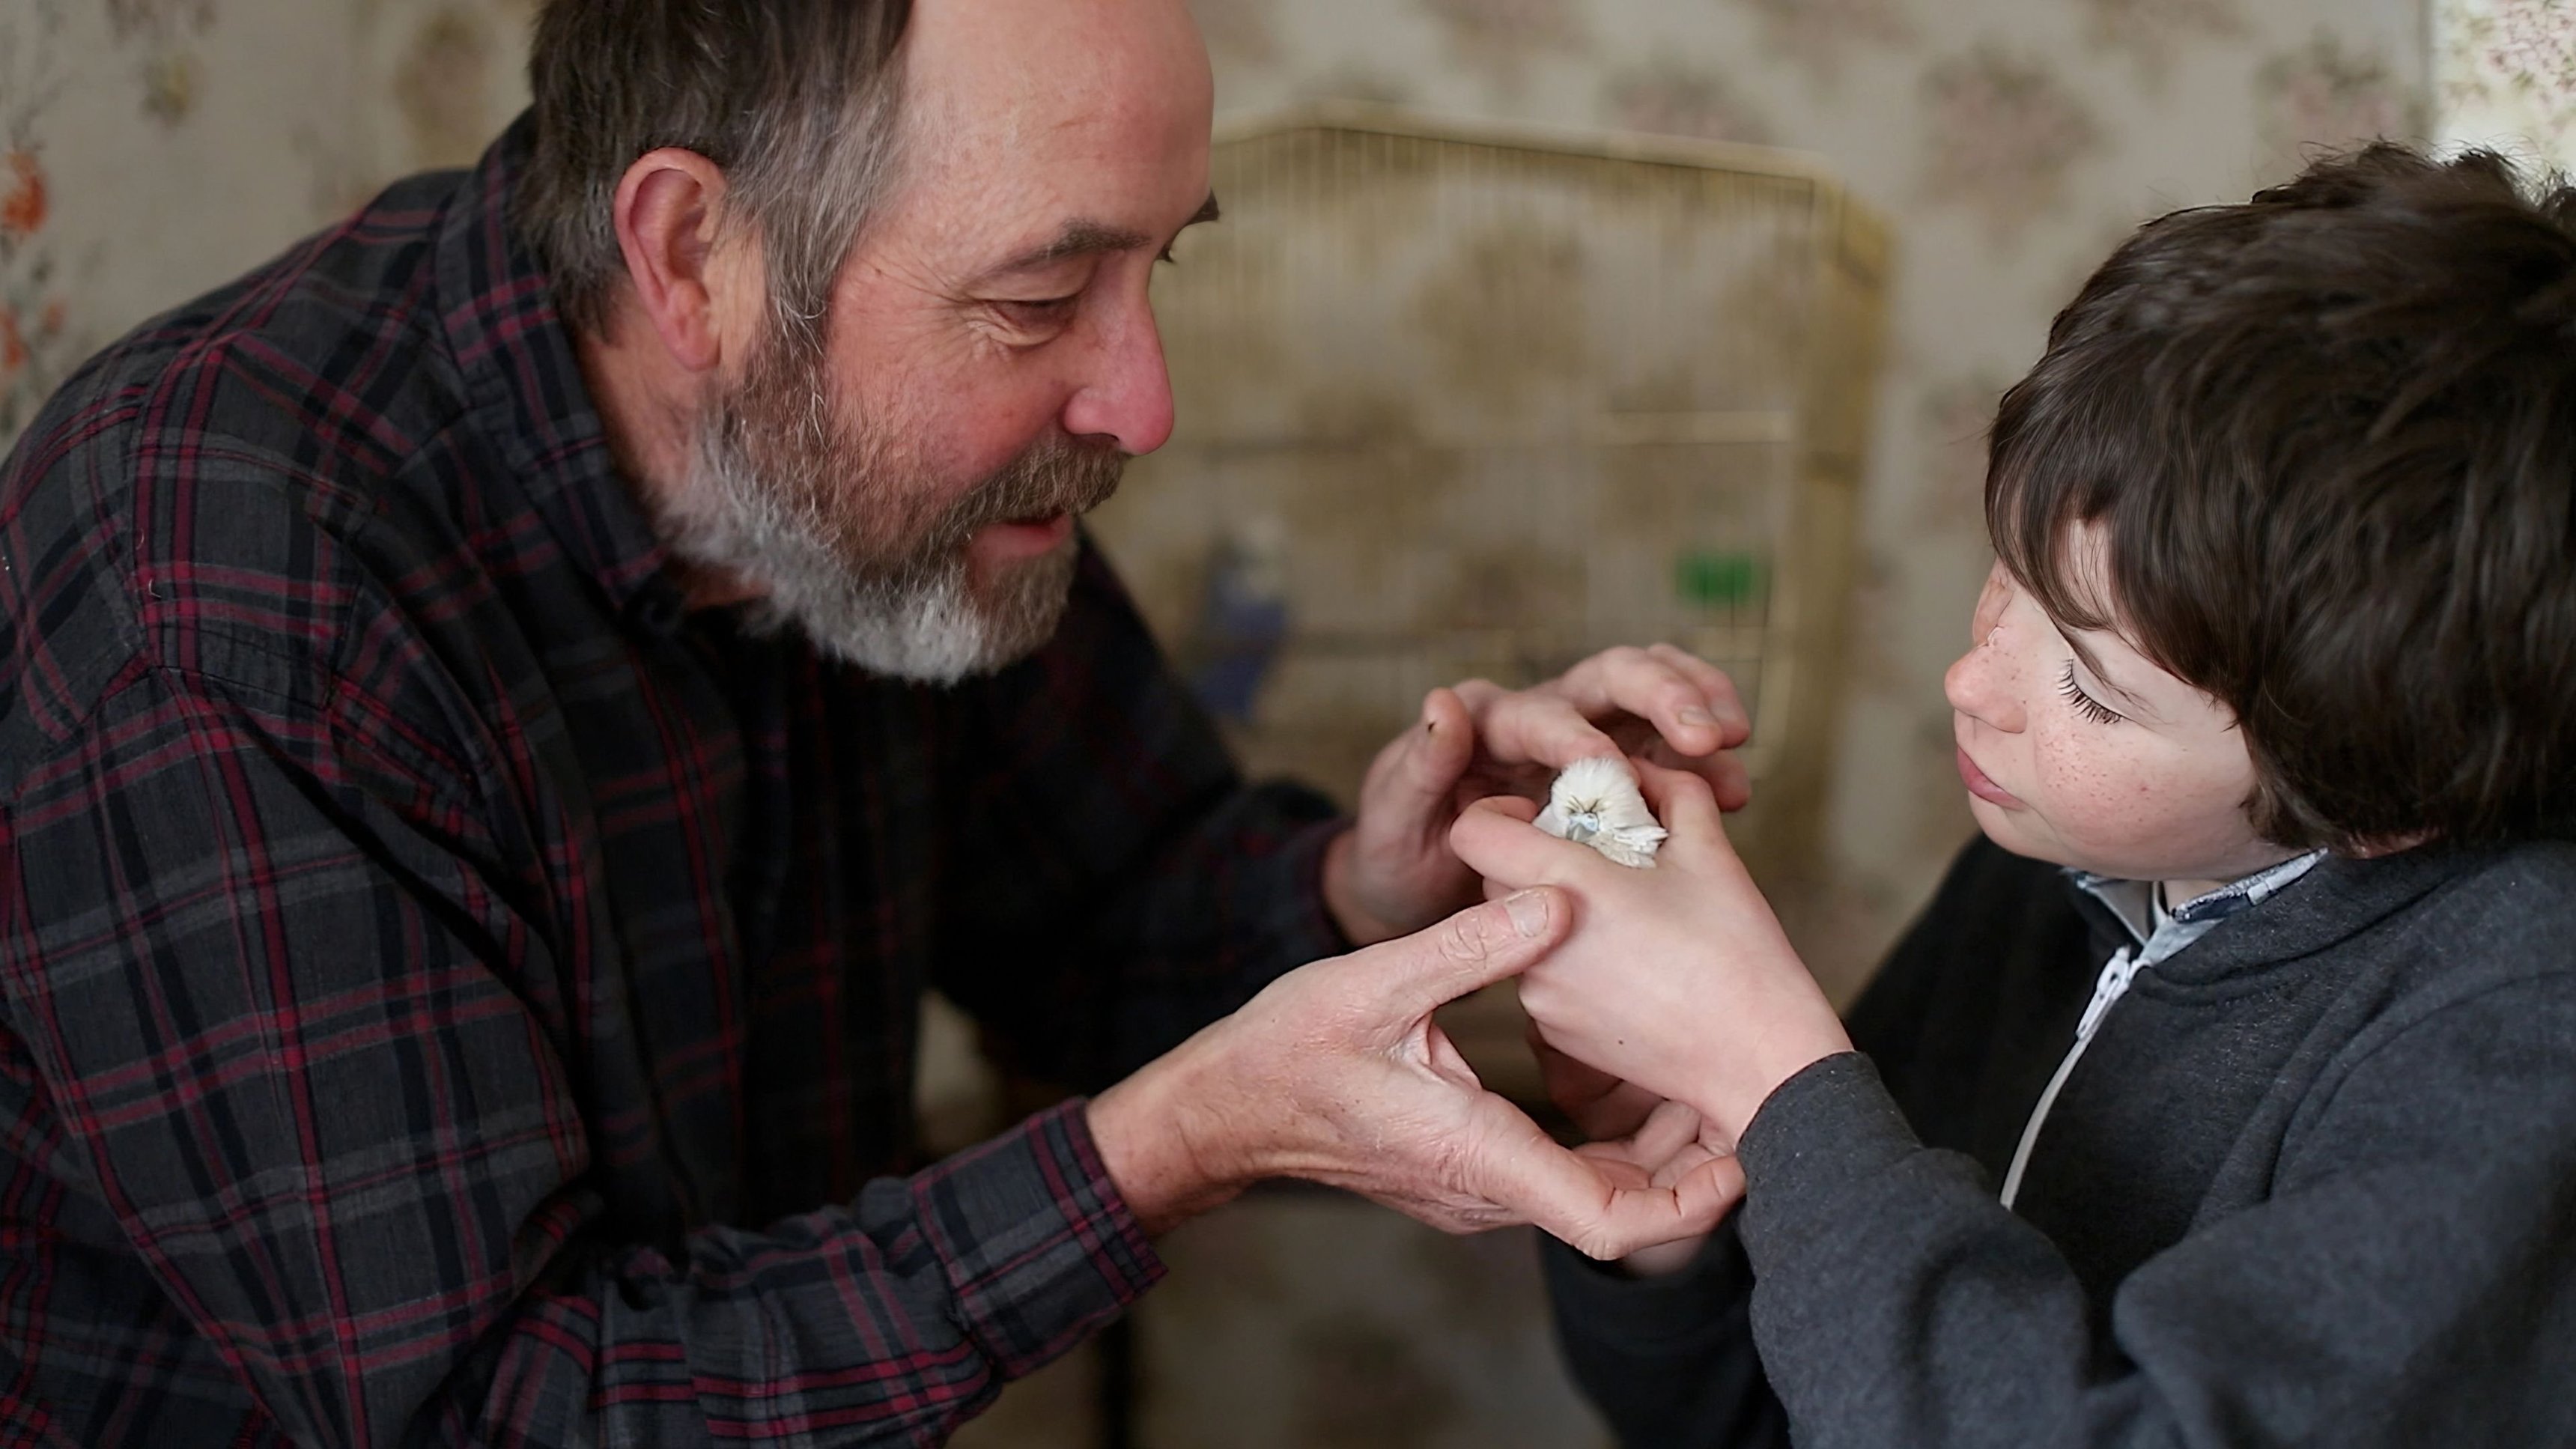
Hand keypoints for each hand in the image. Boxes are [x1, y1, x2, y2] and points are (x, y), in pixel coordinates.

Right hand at [1087, 890, 1738, 1259]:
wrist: (1223, 1106)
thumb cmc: (1287, 1053)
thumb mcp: (1376, 984)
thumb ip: (1470, 944)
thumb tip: (1556, 897)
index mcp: (1482, 1156)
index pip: (1617, 1223)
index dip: (1695, 1200)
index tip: (1745, 1154)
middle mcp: (1489, 1191)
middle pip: (1624, 1209)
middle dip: (1690, 1161)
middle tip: (1737, 1090)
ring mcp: (1478, 1189)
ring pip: (1594, 1190)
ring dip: (1648, 1143)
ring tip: (1689, 1069)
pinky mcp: (1466, 1169)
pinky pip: (1558, 1169)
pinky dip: (1601, 1132)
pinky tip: (1612, 1065)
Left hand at [1324, 645, 1754, 945]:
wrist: (1420, 892)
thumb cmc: (1397, 852)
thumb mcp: (1394, 817)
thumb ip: (1421, 764)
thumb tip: (1443, 701)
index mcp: (1489, 721)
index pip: (1541, 714)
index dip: (1578, 737)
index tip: (1613, 769)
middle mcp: (1544, 715)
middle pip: (1613, 677)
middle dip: (1665, 697)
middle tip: (1711, 733)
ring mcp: (1589, 737)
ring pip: (1654, 699)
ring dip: (1700, 713)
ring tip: (1735, 749)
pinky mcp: (1621, 771)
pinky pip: (1671, 752)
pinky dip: (1703, 766)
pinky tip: (1735, 794)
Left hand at [1452, 761, 1852, 1145]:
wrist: (1756, 1058)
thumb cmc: (1736, 953)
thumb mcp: (1710, 852)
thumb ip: (1671, 792)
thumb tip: (1643, 772)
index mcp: (1563, 886)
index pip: (1473, 832)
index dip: (1500, 812)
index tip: (1547, 816)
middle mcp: (1533, 944)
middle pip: (1494, 880)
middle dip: (1535, 860)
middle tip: (1600, 860)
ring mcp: (1539, 998)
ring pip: (1520, 931)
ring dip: (1556, 914)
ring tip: (1626, 918)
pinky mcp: (1555, 1035)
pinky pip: (1543, 979)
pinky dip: (1571, 964)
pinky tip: (1631, 967)